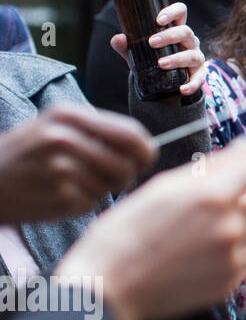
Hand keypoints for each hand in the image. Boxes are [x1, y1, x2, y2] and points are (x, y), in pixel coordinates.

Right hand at [0, 104, 155, 221]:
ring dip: (100, 190)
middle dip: (126, 174)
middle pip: (126, 163)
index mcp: (67, 115)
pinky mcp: (57, 196)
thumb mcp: (54, 126)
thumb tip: (146, 148)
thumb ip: (97, 132)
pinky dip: (81, 204)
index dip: (144, 150)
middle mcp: (64, 138)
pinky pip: (91, 203)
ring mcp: (60, 168)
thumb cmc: (25, 154)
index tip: (145, 158)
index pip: (130, 134)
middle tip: (113, 178)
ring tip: (73, 183)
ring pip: (110, 186)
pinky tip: (59, 195)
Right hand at [56, 135, 245, 319]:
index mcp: (213, 194)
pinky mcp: (230, 280)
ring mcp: (233, 256)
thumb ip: (213, 166)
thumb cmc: (127, 232)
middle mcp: (230, 225)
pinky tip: (208, 246)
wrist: (110, 287)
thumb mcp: (164, 186)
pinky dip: (238, 245)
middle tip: (240, 192)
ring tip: (211, 224)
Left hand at [110, 2, 206, 96]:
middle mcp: (189, 41)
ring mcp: (196, 57)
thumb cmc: (153, 59)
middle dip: (169, 36)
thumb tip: (118, 39)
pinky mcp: (199, 74)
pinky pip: (199, 78)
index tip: (159, 20)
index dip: (172, 12)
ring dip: (177, 58)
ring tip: (161, 63)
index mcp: (176, 29)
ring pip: (192, 55)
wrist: (165, 82)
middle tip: (152, 43)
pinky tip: (182, 89)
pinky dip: (192, 84)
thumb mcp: (139, 52)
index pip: (180, 12)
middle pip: (186, 32)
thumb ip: (126, 46)